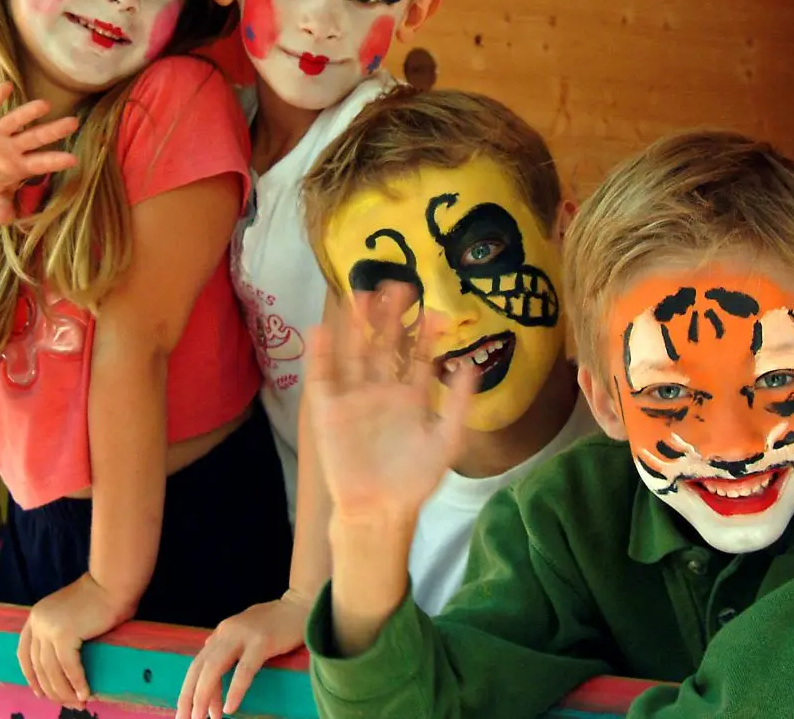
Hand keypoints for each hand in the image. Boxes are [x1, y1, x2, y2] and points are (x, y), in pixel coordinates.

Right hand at [0, 82, 78, 225]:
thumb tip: (4, 219)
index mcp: (18, 165)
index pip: (41, 163)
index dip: (55, 161)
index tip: (75, 160)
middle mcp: (11, 147)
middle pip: (36, 137)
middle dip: (53, 131)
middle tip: (74, 123)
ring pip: (14, 121)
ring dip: (28, 112)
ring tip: (44, 105)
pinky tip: (7, 86)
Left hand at [16, 573, 122, 704]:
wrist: (112, 582)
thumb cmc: (100, 596)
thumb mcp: (70, 615)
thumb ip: (62, 632)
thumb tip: (65, 665)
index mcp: (36, 616)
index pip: (24, 653)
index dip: (30, 675)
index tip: (39, 692)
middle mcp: (37, 622)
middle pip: (38, 665)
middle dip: (51, 689)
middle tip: (66, 704)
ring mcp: (48, 628)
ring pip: (51, 670)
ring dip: (64, 691)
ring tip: (78, 703)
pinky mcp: (64, 634)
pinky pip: (68, 666)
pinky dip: (77, 682)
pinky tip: (85, 693)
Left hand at [176, 593, 311, 718]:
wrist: (303, 604)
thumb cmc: (278, 621)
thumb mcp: (245, 630)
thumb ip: (227, 645)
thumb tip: (210, 663)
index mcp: (222, 632)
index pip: (198, 664)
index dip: (189, 689)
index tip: (187, 710)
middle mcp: (226, 632)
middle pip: (199, 668)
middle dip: (189, 696)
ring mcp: (243, 636)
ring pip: (214, 669)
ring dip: (205, 696)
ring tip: (202, 718)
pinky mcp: (262, 642)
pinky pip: (244, 670)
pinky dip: (234, 690)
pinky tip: (229, 708)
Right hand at [306, 287, 477, 525]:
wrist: (379, 509)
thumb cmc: (414, 478)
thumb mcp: (446, 440)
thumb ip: (460, 404)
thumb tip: (472, 366)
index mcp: (410, 396)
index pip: (418, 357)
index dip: (425, 334)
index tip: (435, 309)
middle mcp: (381, 390)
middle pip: (385, 345)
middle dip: (390, 318)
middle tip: (398, 285)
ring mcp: (354, 397)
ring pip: (354, 352)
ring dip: (356, 326)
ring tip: (361, 295)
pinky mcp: (328, 409)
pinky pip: (323, 376)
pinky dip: (320, 353)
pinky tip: (322, 328)